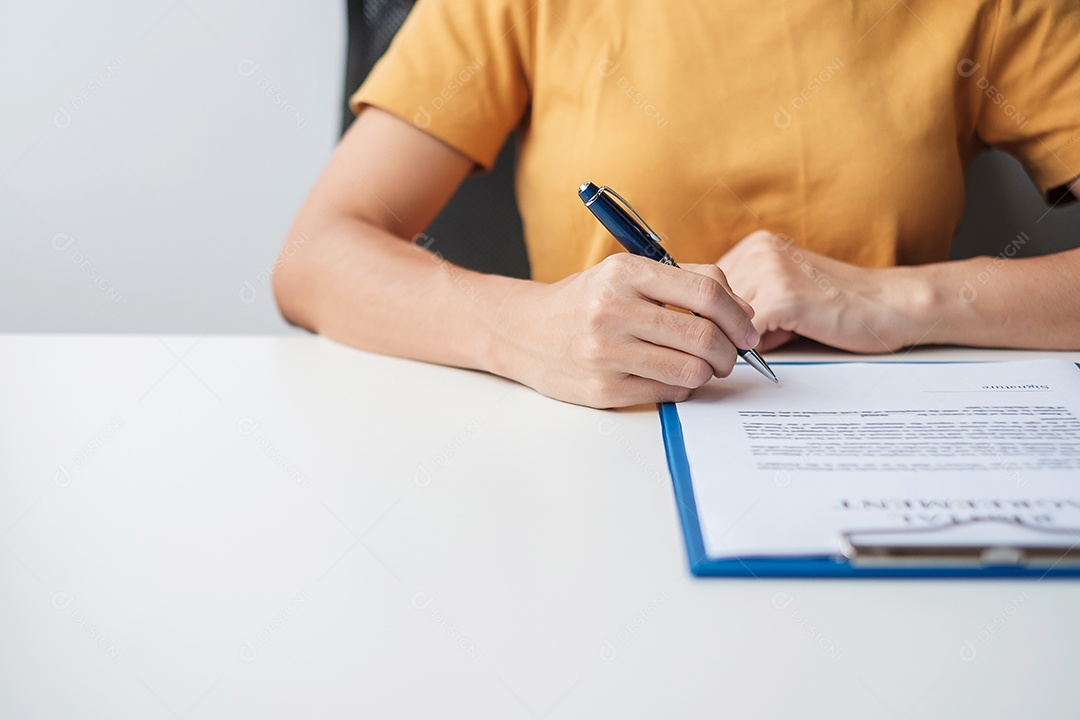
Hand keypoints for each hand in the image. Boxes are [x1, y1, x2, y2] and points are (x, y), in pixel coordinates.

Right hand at [492, 253, 759, 407]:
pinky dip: (682, 387)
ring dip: (709, 372)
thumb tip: (743, 312)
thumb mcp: (626, 273)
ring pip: (691, 370)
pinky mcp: (602, 388)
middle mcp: (612, 311)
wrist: (524, 331)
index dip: (738, 316)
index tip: (747, 329)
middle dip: (730, 351)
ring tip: (703, 366)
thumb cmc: (585, 301)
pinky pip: (668, 392)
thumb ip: (685, 282)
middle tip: (731, 355)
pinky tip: (673, 376)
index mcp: (624, 273)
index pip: (705, 293)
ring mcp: (605, 353)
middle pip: (703, 337)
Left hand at [718, 231, 935, 352]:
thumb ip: (746, 301)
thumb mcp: (783, 291)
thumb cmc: (838, 305)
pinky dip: (755, 349)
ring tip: (776, 336)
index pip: (705, 284)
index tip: (718, 331)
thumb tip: (706, 328)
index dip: (710, 314)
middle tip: (748, 342)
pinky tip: (781, 343)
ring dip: (740, 339)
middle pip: (710, 303)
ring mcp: (770, 271)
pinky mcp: (783, 297)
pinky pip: (746, 335)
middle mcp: (759, 251)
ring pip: (725, 320)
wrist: (889, 305)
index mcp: (756, 245)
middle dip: (723, 328)